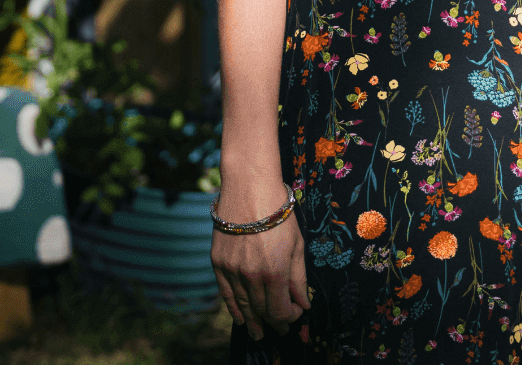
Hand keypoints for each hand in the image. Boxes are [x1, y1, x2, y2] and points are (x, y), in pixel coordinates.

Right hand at [212, 188, 307, 339]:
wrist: (249, 187)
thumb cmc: (278, 212)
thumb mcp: (297, 244)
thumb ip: (299, 277)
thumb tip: (303, 303)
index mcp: (275, 272)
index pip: (281, 311)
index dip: (291, 317)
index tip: (297, 312)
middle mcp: (252, 276)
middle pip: (262, 311)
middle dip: (274, 322)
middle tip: (280, 330)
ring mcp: (232, 270)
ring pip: (244, 306)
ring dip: (253, 321)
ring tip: (259, 333)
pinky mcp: (218, 263)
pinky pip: (226, 294)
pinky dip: (233, 309)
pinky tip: (240, 318)